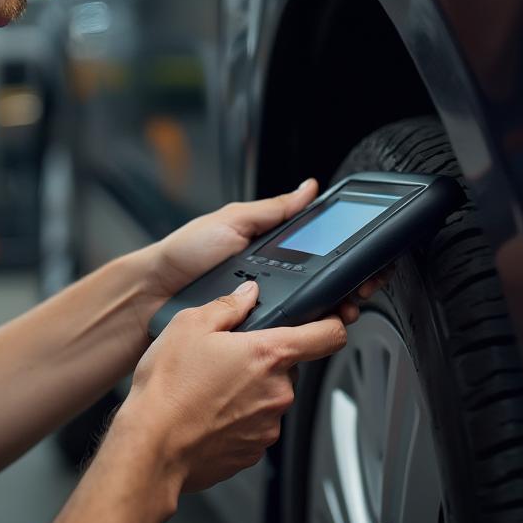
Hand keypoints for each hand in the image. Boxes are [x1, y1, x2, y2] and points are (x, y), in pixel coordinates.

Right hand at [120, 279, 346, 491]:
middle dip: (264, 360)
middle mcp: (277, 392)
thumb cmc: (168, 389)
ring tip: (209, 388)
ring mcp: (268, 426)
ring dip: (250, 389)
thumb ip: (227, 305)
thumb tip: (247, 295)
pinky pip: (255, 425)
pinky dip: (238, 417)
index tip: (329, 321)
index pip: (328, 336)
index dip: (333, 323)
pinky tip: (207, 412)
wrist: (150, 448)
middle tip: (228, 357)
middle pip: (289, 367)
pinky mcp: (253, 452)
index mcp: (269, 355)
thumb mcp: (190, 325)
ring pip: (270, 396)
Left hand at [140, 178, 393, 332]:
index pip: (320, 252)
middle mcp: (274, 281)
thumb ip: (273, 209)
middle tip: (363, 285)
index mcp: (272, 252)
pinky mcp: (256, 334)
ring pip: (313, 314)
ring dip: (336, 309)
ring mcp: (267, 309)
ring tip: (347, 306)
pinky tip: (318, 327)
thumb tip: (308, 188)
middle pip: (325, 286)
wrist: (153, 293)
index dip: (347, 257)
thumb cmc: (186, 253)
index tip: (369, 260)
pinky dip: (307, 332)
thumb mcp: (232, 220)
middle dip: (351, 285)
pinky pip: (288, 334)